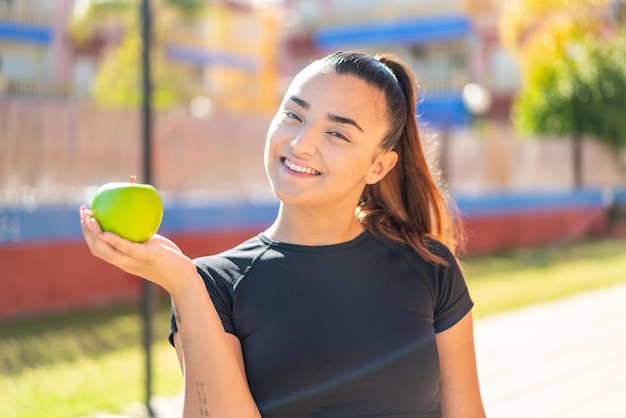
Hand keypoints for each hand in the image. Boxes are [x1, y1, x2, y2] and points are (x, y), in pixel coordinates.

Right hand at [79, 205, 194, 292]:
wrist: (182, 276)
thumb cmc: (168, 259)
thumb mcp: (151, 244)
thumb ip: (142, 234)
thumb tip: (138, 210)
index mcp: (122, 259)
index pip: (98, 248)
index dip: (87, 233)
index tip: (84, 216)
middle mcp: (124, 262)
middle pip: (97, 248)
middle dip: (86, 230)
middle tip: (83, 212)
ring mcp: (134, 261)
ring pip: (106, 251)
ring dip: (94, 235)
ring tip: (90, 219)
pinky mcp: (146, 257)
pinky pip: (126, 249)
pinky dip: (114, 242)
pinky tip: (106, 232)